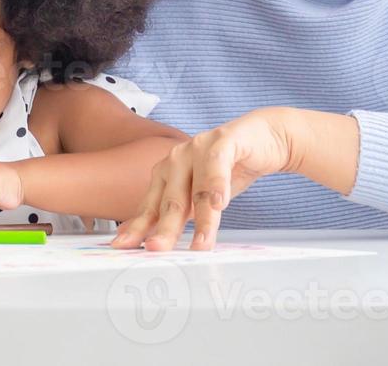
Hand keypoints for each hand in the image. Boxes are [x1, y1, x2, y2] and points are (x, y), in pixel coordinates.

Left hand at [109, 108, 294, 251]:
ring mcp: (198, 148)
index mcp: (166, 174)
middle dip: (164, 229)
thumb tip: (157, 241)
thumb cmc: (229, 169)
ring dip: (200, 219)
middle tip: (156, 249)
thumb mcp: (202, 197)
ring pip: (196, 189)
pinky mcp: (224, 140)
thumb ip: (181, 215)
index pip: (150, 207)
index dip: (138, 228)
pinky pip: (218, 165)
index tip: (124, 246)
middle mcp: (177, 160)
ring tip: (201, 244)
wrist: (263, 138)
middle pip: (170, 202)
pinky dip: (218, 185)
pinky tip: (220, 203)